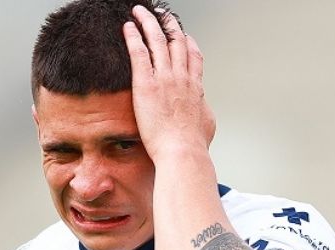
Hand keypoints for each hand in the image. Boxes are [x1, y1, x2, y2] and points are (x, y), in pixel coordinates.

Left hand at [123, 5, 215, 161]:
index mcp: (195, 86)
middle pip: (176, 41)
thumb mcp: (207, 125)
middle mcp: (181, 77)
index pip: (193, 56)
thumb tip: (203, 107)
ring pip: (157, 40)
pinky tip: (128, 26)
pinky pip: (138, 52)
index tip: (183, 35)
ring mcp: (164, 78)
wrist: (182, 152)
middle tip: (162, 15)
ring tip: (140, 11)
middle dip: (169, 25)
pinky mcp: (146, 84)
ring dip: (148, 22)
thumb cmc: (193, 145)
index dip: (188, 42)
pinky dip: (133, 37)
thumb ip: (203, 111)